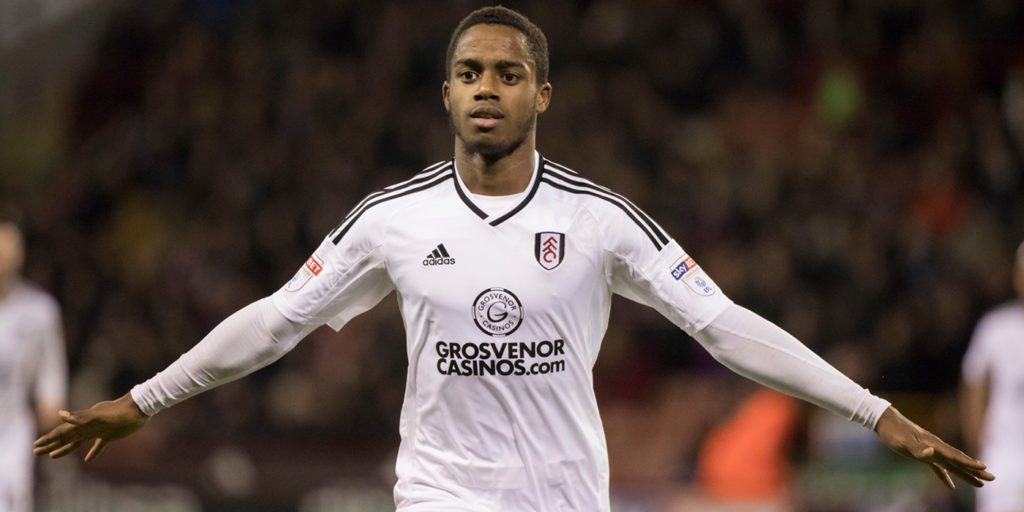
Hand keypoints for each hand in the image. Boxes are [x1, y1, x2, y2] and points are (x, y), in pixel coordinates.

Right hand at [33, 393, 149, 461]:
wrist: (139, 408)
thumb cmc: (120, 412)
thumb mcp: (99, 416)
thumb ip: (80, 417)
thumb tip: (60, 414)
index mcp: (84, 423)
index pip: (62, 432)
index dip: (49, 439)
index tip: (36, 445)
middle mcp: (88, 427)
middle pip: (66, 437)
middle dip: (51, 445)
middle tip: (36, 452)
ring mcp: (98, 431)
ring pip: (78, 442)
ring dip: (65, 449)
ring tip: (53, 456)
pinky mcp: (110, 435)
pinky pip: (98, 446)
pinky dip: (92, 453)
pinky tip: (87, 460)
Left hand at [875, 406, 994, 487]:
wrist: (885, 421)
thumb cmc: (893, 431)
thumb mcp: (903, 441)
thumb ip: (917, 448)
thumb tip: (932, 452)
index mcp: (934, 444)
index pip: (955, 456)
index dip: (969, 463)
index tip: (984, 468)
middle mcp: (936, 447)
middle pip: (959, 461)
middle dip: (975, 470)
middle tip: (992, 478)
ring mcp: (930, 450)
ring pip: (952, 465)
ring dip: (966, 474)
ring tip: (980, 483)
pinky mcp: (922, 453)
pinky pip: (938, 467)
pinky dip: (945, 476)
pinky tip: (950, 486)